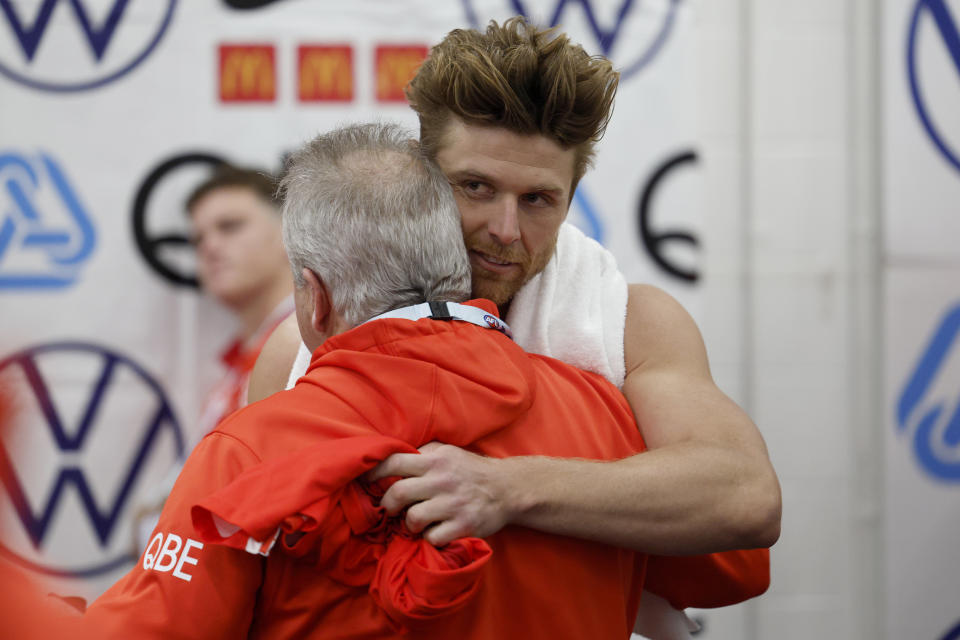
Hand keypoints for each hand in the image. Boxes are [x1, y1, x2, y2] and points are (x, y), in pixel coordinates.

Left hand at [369, 442, 511, 545]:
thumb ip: (423, 453)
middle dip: (388, 504)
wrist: (508, 489)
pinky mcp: (464, 525)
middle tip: (390, 509)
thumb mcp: (449, 452)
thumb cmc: (472, 470)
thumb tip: (392, 457)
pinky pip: (432, 537)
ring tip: (417, 521)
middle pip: (399, 493)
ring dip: (410, 523)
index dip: (374, 472)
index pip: (395, 461)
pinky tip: (436, 531)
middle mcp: (443, 480)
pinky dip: (430, 538)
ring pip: (413, 518)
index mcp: (436, 459)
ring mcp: (453, 504)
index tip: (365, 480)